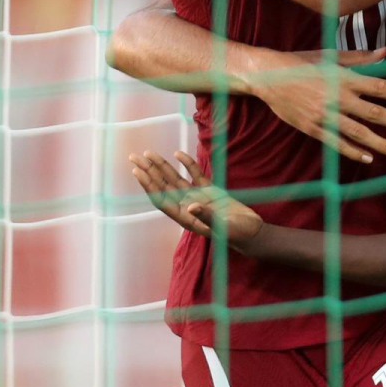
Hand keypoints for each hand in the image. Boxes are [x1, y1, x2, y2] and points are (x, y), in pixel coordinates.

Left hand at [129, 150, 263, 247]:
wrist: (251, 231)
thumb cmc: (237, 233)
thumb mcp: (223, 226)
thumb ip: (207, 216)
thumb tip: (191, 206)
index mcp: (185, 218)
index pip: (161, 199)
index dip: (149, 185)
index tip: (138, 171)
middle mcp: (186, 207)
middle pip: (163, 187)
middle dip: (149, 172)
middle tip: (134, 157)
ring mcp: (197, 198)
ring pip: (174, 180)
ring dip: (161, 166)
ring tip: (148, 153)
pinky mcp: (209, 191)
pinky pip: (194, 175)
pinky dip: (186, 164)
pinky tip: (177, 154)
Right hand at [242, 47, 385, 163]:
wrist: (267, 76)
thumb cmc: (300, 63)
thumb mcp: (330, 56)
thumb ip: (360, 58)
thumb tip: (385, 52)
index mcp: (343, 77)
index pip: (380, 87)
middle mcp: (337, 97)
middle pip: (374, 112)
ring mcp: (324, 114)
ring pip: (358, 131)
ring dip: (379, 142)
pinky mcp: (312, 127)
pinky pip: (336, 142)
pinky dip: (353, 150)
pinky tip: (367, 157)